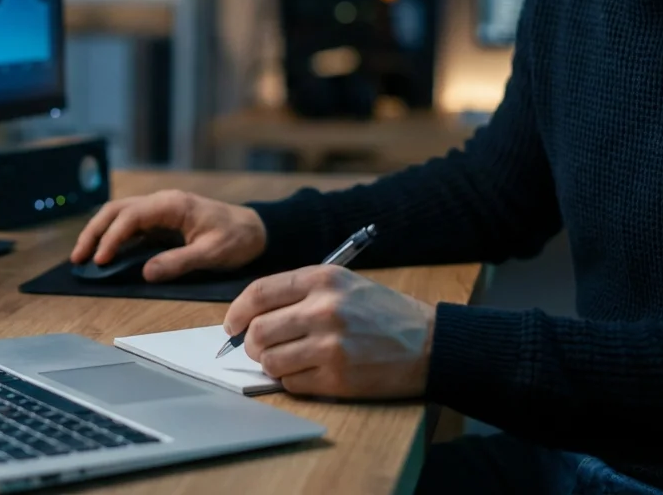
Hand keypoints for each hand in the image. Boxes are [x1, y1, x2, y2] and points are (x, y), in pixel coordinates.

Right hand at [70, 190, 267, 281]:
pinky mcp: (161, 221)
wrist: (256, 230)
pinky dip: (113, 237)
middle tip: (78, 258)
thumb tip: (145, 272)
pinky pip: (130, 225)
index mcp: (172, 205)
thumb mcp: (211, 253)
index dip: (111, 238)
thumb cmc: (237, 238)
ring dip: (99, 233)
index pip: (131, 216)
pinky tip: (104, 254)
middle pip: (116, 210)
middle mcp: (162, 202)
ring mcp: (160, 210)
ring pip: (119, 214)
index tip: (101, 261)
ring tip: (83, 256)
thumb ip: (178, 262)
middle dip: (94, 232)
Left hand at [223, 266, 435, 398]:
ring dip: (271, 365)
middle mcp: (324, 309)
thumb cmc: (382, 313)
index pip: (258, 293)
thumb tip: (249, 318)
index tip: (231, 325)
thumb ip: (298, 294)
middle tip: (260, 348)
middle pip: (258, 332)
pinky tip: (312, 372)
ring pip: (270, 361)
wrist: (430, 343)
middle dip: (252, 344)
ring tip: (290, 360)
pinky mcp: (337, 378)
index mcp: (323, 279)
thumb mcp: (344, 284)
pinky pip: (291, 384)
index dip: (237, 312)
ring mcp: (330, 345)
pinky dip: (293, 381)